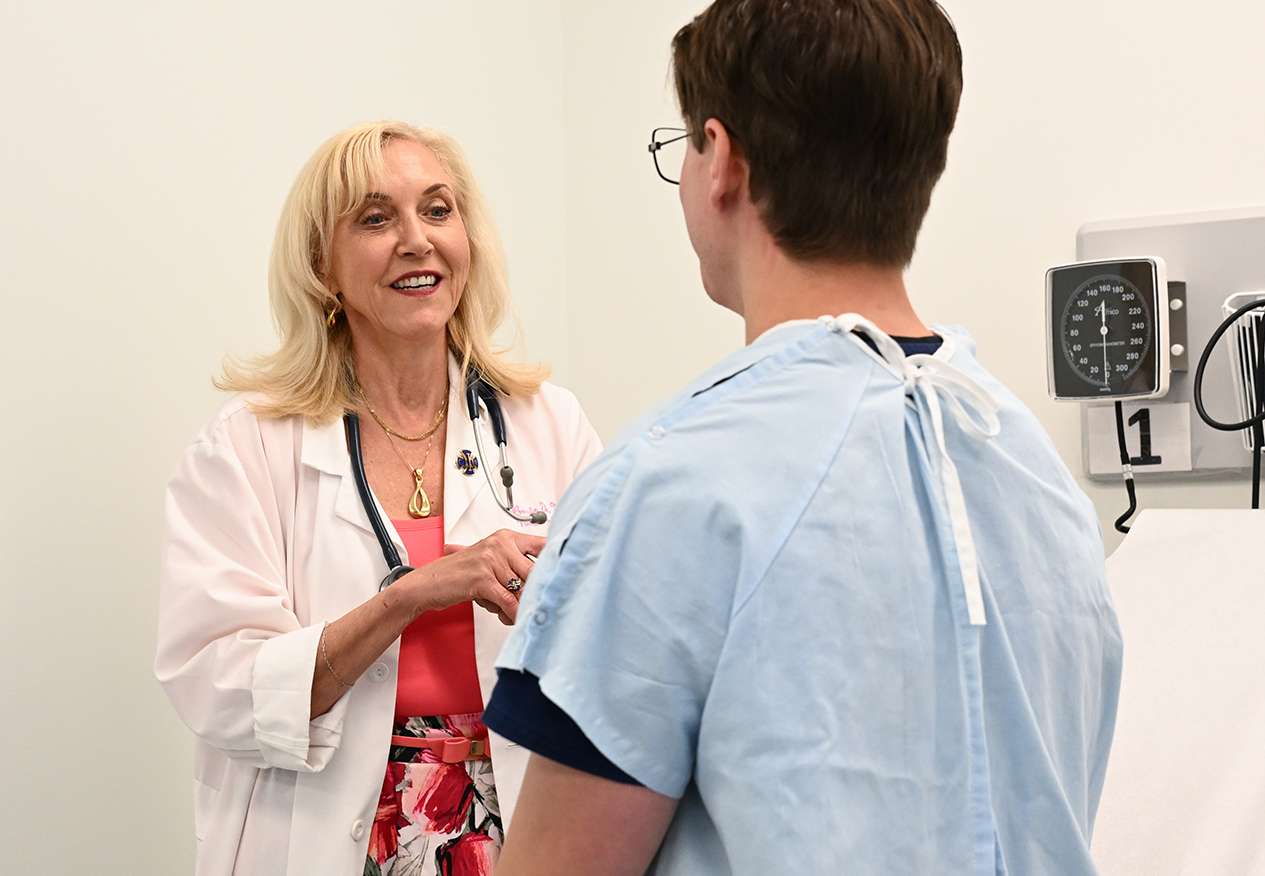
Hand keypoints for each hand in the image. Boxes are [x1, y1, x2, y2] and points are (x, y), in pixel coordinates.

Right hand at [399, 529, 545, 623]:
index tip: (563, 577)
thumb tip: (547, 579)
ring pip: (522, 589)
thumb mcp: (491, 562)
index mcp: (506, 538)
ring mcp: (491, 560)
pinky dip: (513, 613)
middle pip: (535, 571)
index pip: (542, 546)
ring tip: (511, 613)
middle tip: (539, 605)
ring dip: (520, 606)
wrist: (429, 582)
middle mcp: (500, 545)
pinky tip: (514, 619)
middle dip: (536, 592)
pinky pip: (508, 600)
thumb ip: (516, 567)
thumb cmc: (461, 574)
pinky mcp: (482, 579)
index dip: (556, 562)